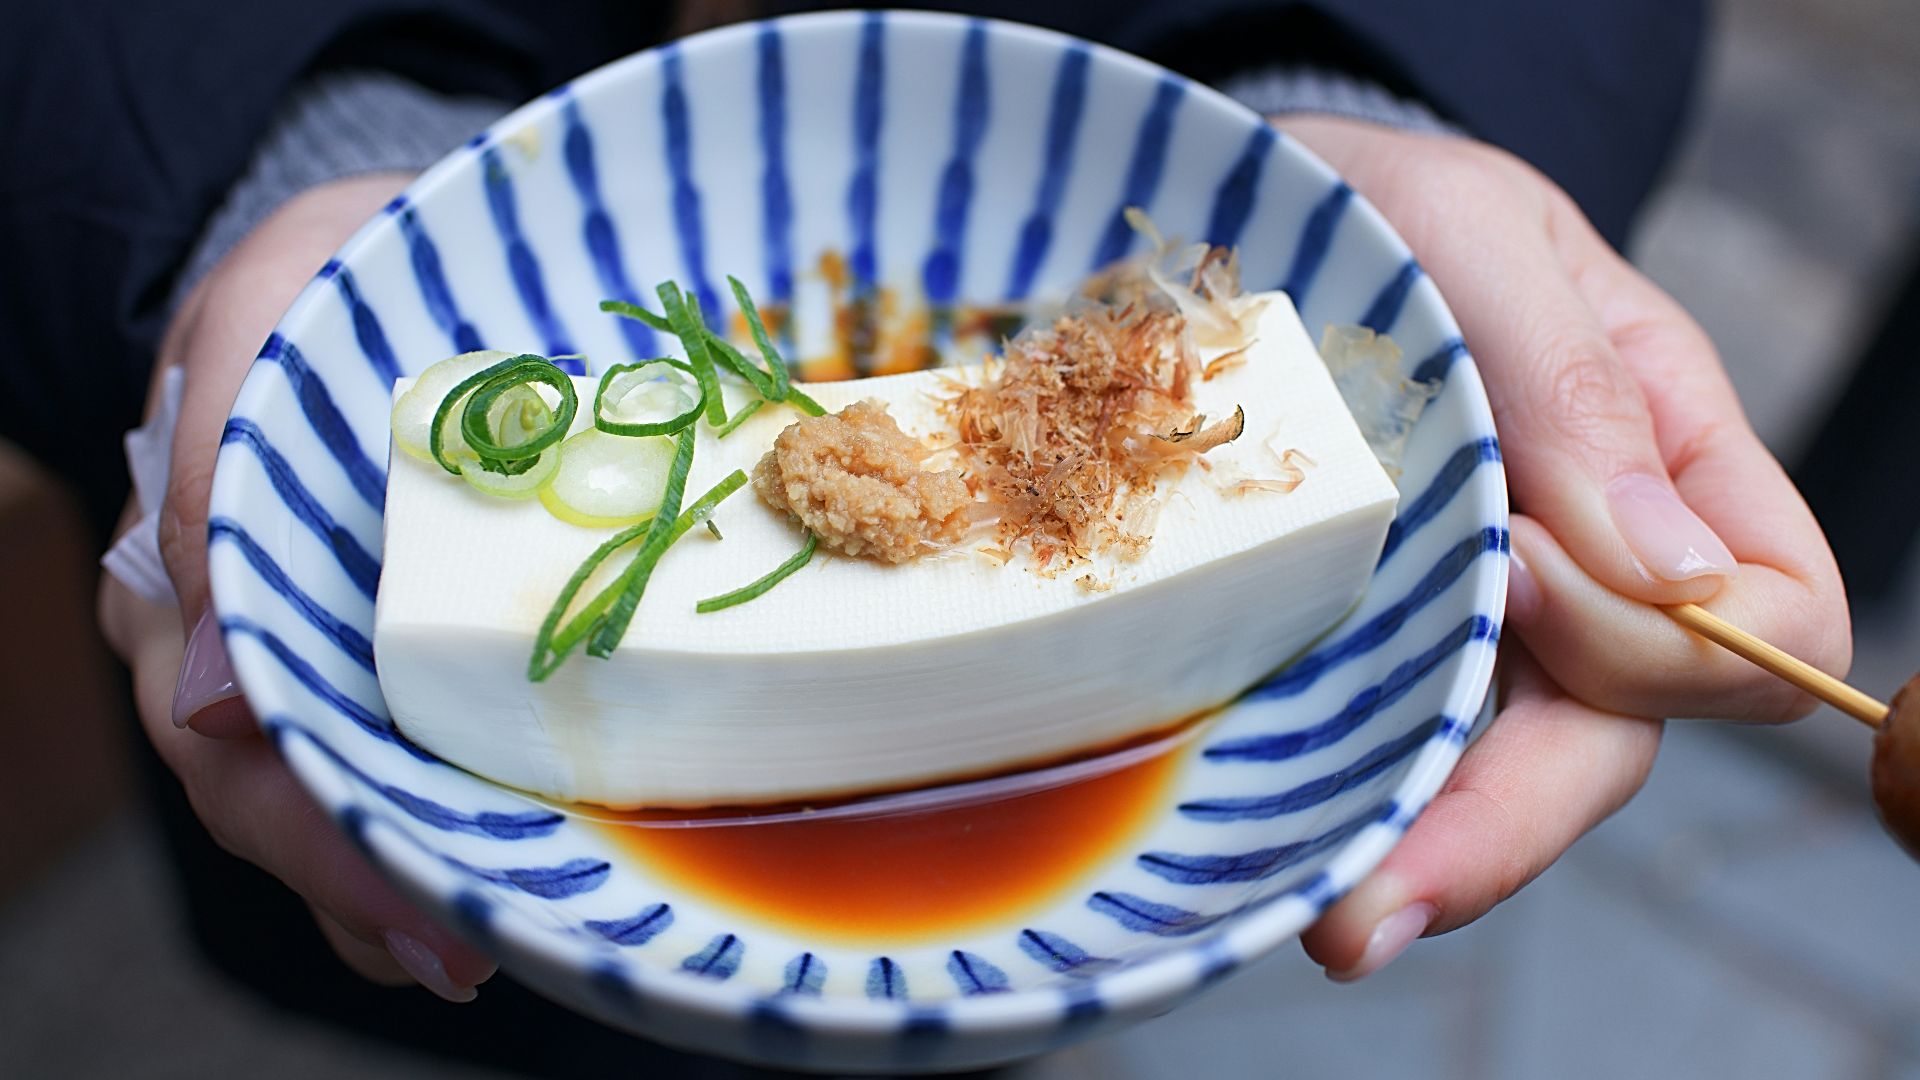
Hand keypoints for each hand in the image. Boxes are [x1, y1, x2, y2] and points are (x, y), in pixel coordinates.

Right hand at [98, 173, 498, 1001]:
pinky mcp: (388, 626)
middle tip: (463, 953)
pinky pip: (398, 737)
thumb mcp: (259, 318)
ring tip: (484, 943)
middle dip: (367, 881)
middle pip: (280, 791)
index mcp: (191, 566)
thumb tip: (213, 701)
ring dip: (402, 871)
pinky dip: (437, 807)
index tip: (405, 895)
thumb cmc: (319, 275)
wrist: (379, 256)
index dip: (310, 831)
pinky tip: (492, 866)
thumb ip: (215, 470)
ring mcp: (311, 634)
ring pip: (335, 784)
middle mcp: (236, 626)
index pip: (227, 737)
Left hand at [1276, 115, 1849, 977]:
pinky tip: (1290, 847)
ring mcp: (1479, 613)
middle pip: (1616, 738)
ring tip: (1333, 917)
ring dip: (1427, 855)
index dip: (1662, 638)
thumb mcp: (1483, 244)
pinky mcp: (1369, 634)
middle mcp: (1590, 566)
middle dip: (1511, 827)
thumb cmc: (1396, 207)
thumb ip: (1580, 389)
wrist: (1264, 216)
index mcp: (1670, 463)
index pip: (1771, 620)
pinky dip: (1355, 804)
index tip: (1519, 567)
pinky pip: (1392, 743)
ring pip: (1501, 773)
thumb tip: (1671, 570)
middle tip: (1383, 900)